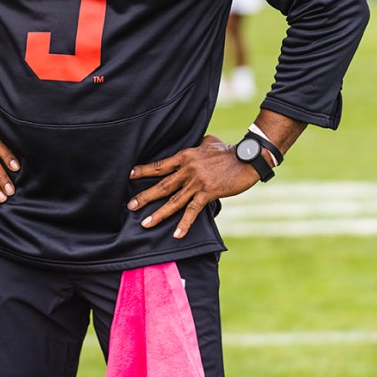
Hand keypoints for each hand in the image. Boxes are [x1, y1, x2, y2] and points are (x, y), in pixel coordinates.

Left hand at [126, 134, 259, 238]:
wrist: (247, 158)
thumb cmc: (229, 150)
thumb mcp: (209, 142)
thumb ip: (198, 145)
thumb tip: (197, 144)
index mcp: (185, 156)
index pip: (160, 165)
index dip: (144, 170)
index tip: (129, 175)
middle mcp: (187, 169)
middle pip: (162, 184)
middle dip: (144, 196)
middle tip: (129, 205)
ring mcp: (197, 182)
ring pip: (173, 200)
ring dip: (158, 213)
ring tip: (145, 223)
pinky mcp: (208, 193)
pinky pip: (193, 210)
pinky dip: (184, 223)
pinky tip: (176, 234)